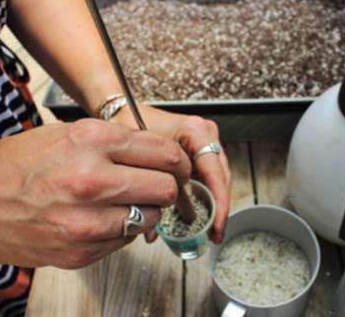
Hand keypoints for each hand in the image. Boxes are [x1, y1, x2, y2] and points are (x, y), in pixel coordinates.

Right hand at [0, 119, 191, 267]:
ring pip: (151, 217)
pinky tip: (104, 217)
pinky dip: (123, 228)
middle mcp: (92, 179)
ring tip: (128, 201)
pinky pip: (125, 239)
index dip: (178, 160)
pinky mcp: (81, 250)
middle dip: (169, 185)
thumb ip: (114, 141)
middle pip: (166, 187)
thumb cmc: (15, 166)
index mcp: (90, 141)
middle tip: (161, 184)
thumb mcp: (66, 133)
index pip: (164, 152)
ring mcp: (86, 220)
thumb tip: (156, 152)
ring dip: (147, 209)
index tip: (177, 165)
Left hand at [113, 106, 231, 243]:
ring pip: (216, 181)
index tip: (216, 225)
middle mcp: (205, 136)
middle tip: (214, 234)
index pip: (215, 172)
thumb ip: (148, 191)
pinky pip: (207, 179)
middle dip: (218, 209)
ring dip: (212, 206)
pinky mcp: (198, 153)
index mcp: (195, 131)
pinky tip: (199, 216)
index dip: (219, 203)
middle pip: (220, 179)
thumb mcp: (136, 154)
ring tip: (209, 230)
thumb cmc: (130, 124)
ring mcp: (204, 144)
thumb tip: (154, 229)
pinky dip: (204, 198)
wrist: (124, 111)